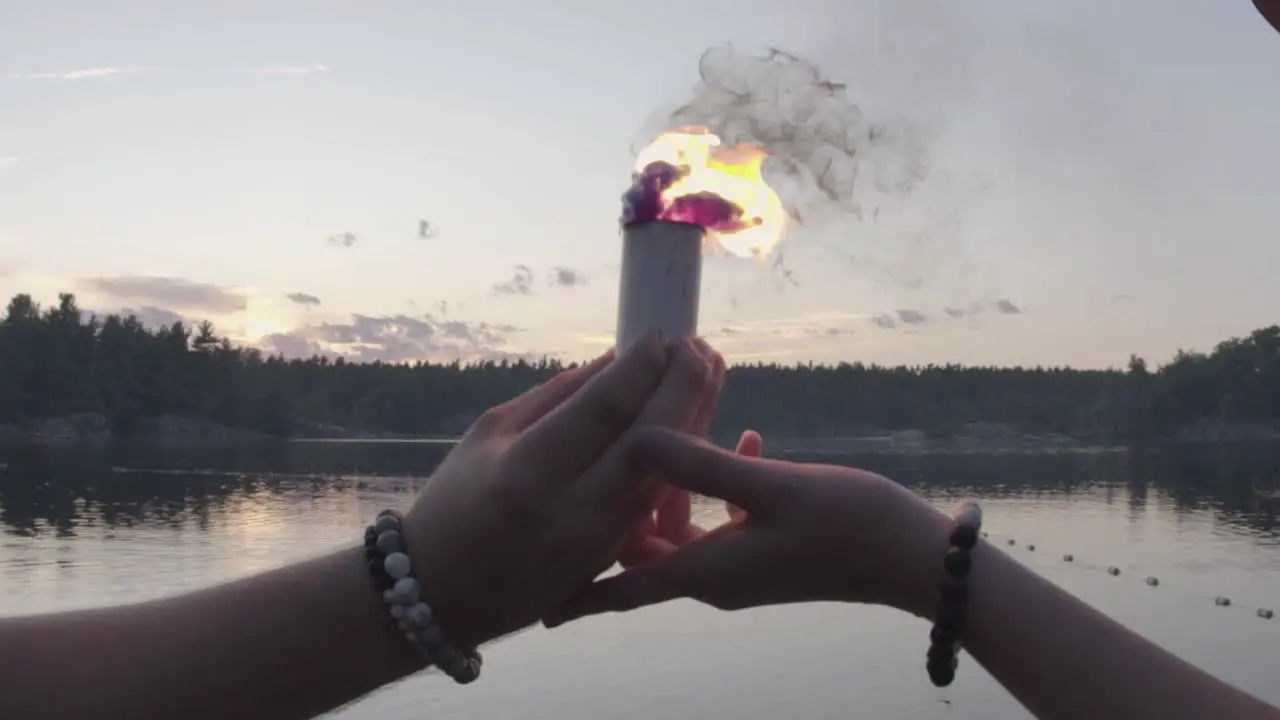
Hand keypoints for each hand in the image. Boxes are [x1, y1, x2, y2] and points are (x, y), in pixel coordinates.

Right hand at [401, 333, 723, 647]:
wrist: (442, 595)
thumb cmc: (455, 502)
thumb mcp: (490, 433)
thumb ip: (557, 395)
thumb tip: (615, 359)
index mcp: (529, 471)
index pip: (606, 407)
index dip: (640, 365)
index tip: (658, 333)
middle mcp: (572, 510)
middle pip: (651, 438)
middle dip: (683, 384)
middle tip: (698, 344)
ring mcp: (598, 542)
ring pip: (666, 471)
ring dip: (693, 417)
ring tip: (706, 371)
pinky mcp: (612, 561)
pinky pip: (656, 499)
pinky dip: (678, 455)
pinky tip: (689, 418)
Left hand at [545, 427, 951, 626]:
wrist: (915, 557)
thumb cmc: (848, 526)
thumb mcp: (771, 488)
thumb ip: (704, 465)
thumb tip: (639, 437)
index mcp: (706, 571)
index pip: (622, 589)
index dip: (576, 594)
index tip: (532, 598)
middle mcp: (715, 574)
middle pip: (644, 541)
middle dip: (625, 494)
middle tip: (606, 441)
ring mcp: (742, 562)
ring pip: (681, 520)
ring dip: (675, 475)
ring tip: (676, 418)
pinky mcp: (766, 545)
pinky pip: (720, 513)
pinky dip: (716, 479)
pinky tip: (736, 436)